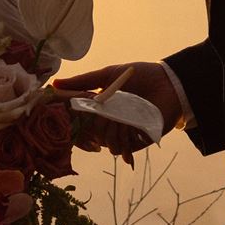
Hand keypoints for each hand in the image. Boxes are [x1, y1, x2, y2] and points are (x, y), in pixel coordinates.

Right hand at [54, 60, 183, 132]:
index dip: (70, 122)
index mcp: (101, 109)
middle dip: (93, 124)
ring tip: (122, 115)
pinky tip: (129, 126)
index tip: (67, 115)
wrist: (169, 82)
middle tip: (104, 111)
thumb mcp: (109, 75)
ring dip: (109, 130)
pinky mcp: (137, 142)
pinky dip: (121, 140)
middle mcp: (109, 124)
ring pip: (104, 143)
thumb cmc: (140, 76)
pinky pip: (120, 149)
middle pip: (89, 135)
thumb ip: (83, 81)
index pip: (78, 123)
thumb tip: (55, 85)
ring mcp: (123, 134)